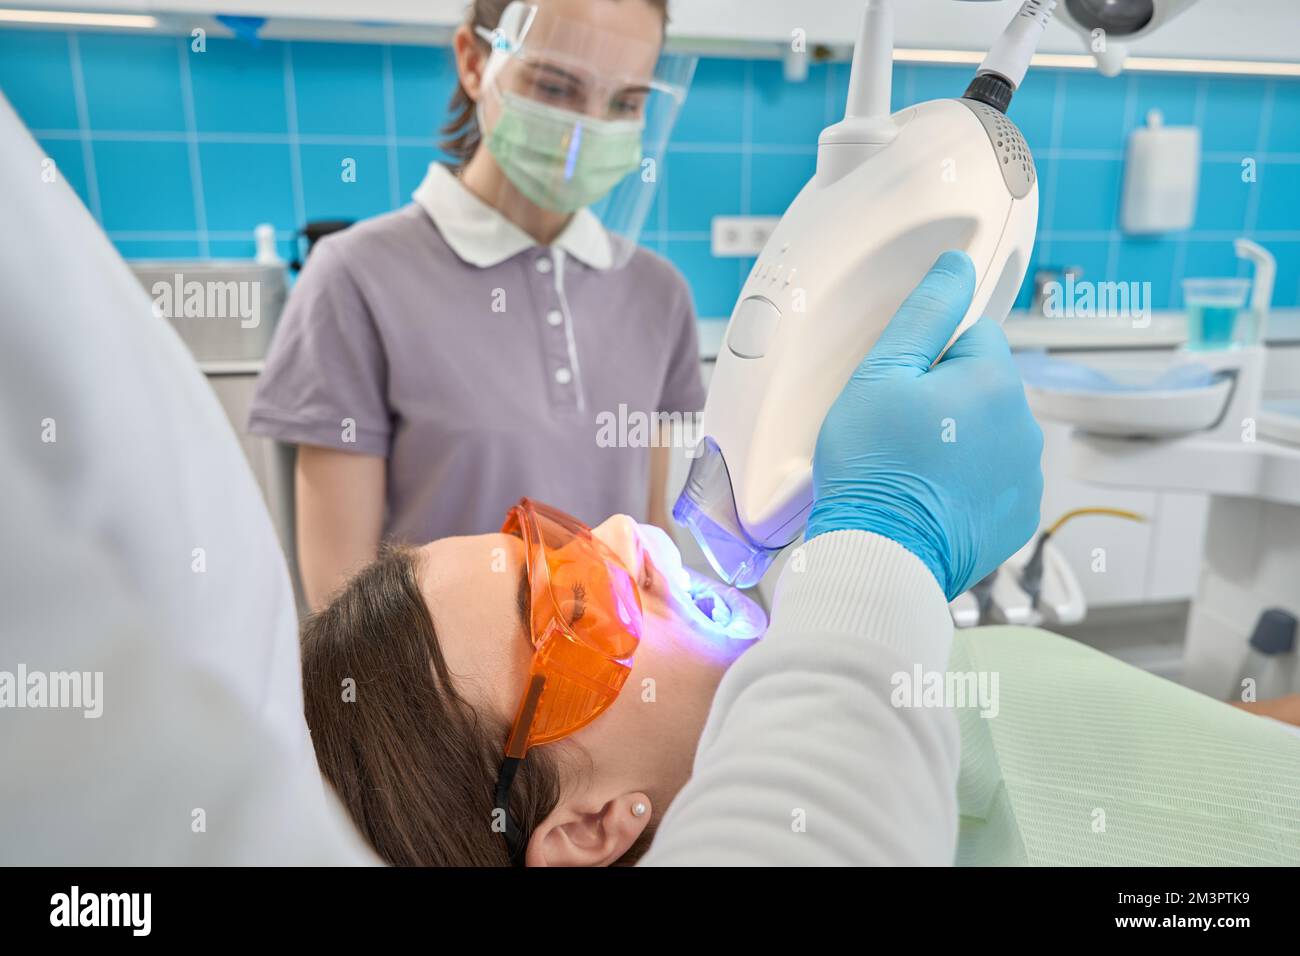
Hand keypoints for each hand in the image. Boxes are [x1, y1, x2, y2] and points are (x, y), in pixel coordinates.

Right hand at [805, 251, 1042, 599]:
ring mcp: (1027, 475)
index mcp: (995, 382)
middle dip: (947, 399)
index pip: (973, 335)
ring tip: (913, 468)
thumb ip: (924, 313)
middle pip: (984, 385)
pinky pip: (996, 480)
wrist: (881, 553)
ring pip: (991, 433)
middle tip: (900, 431)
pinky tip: (932, 496)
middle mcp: (1025, 426)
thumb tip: (957, 265)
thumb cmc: (873, 468)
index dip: (929, 358)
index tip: (901, 391)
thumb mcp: (880, 375)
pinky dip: (969, 484)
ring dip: (960, 441)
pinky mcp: (1020, 516)